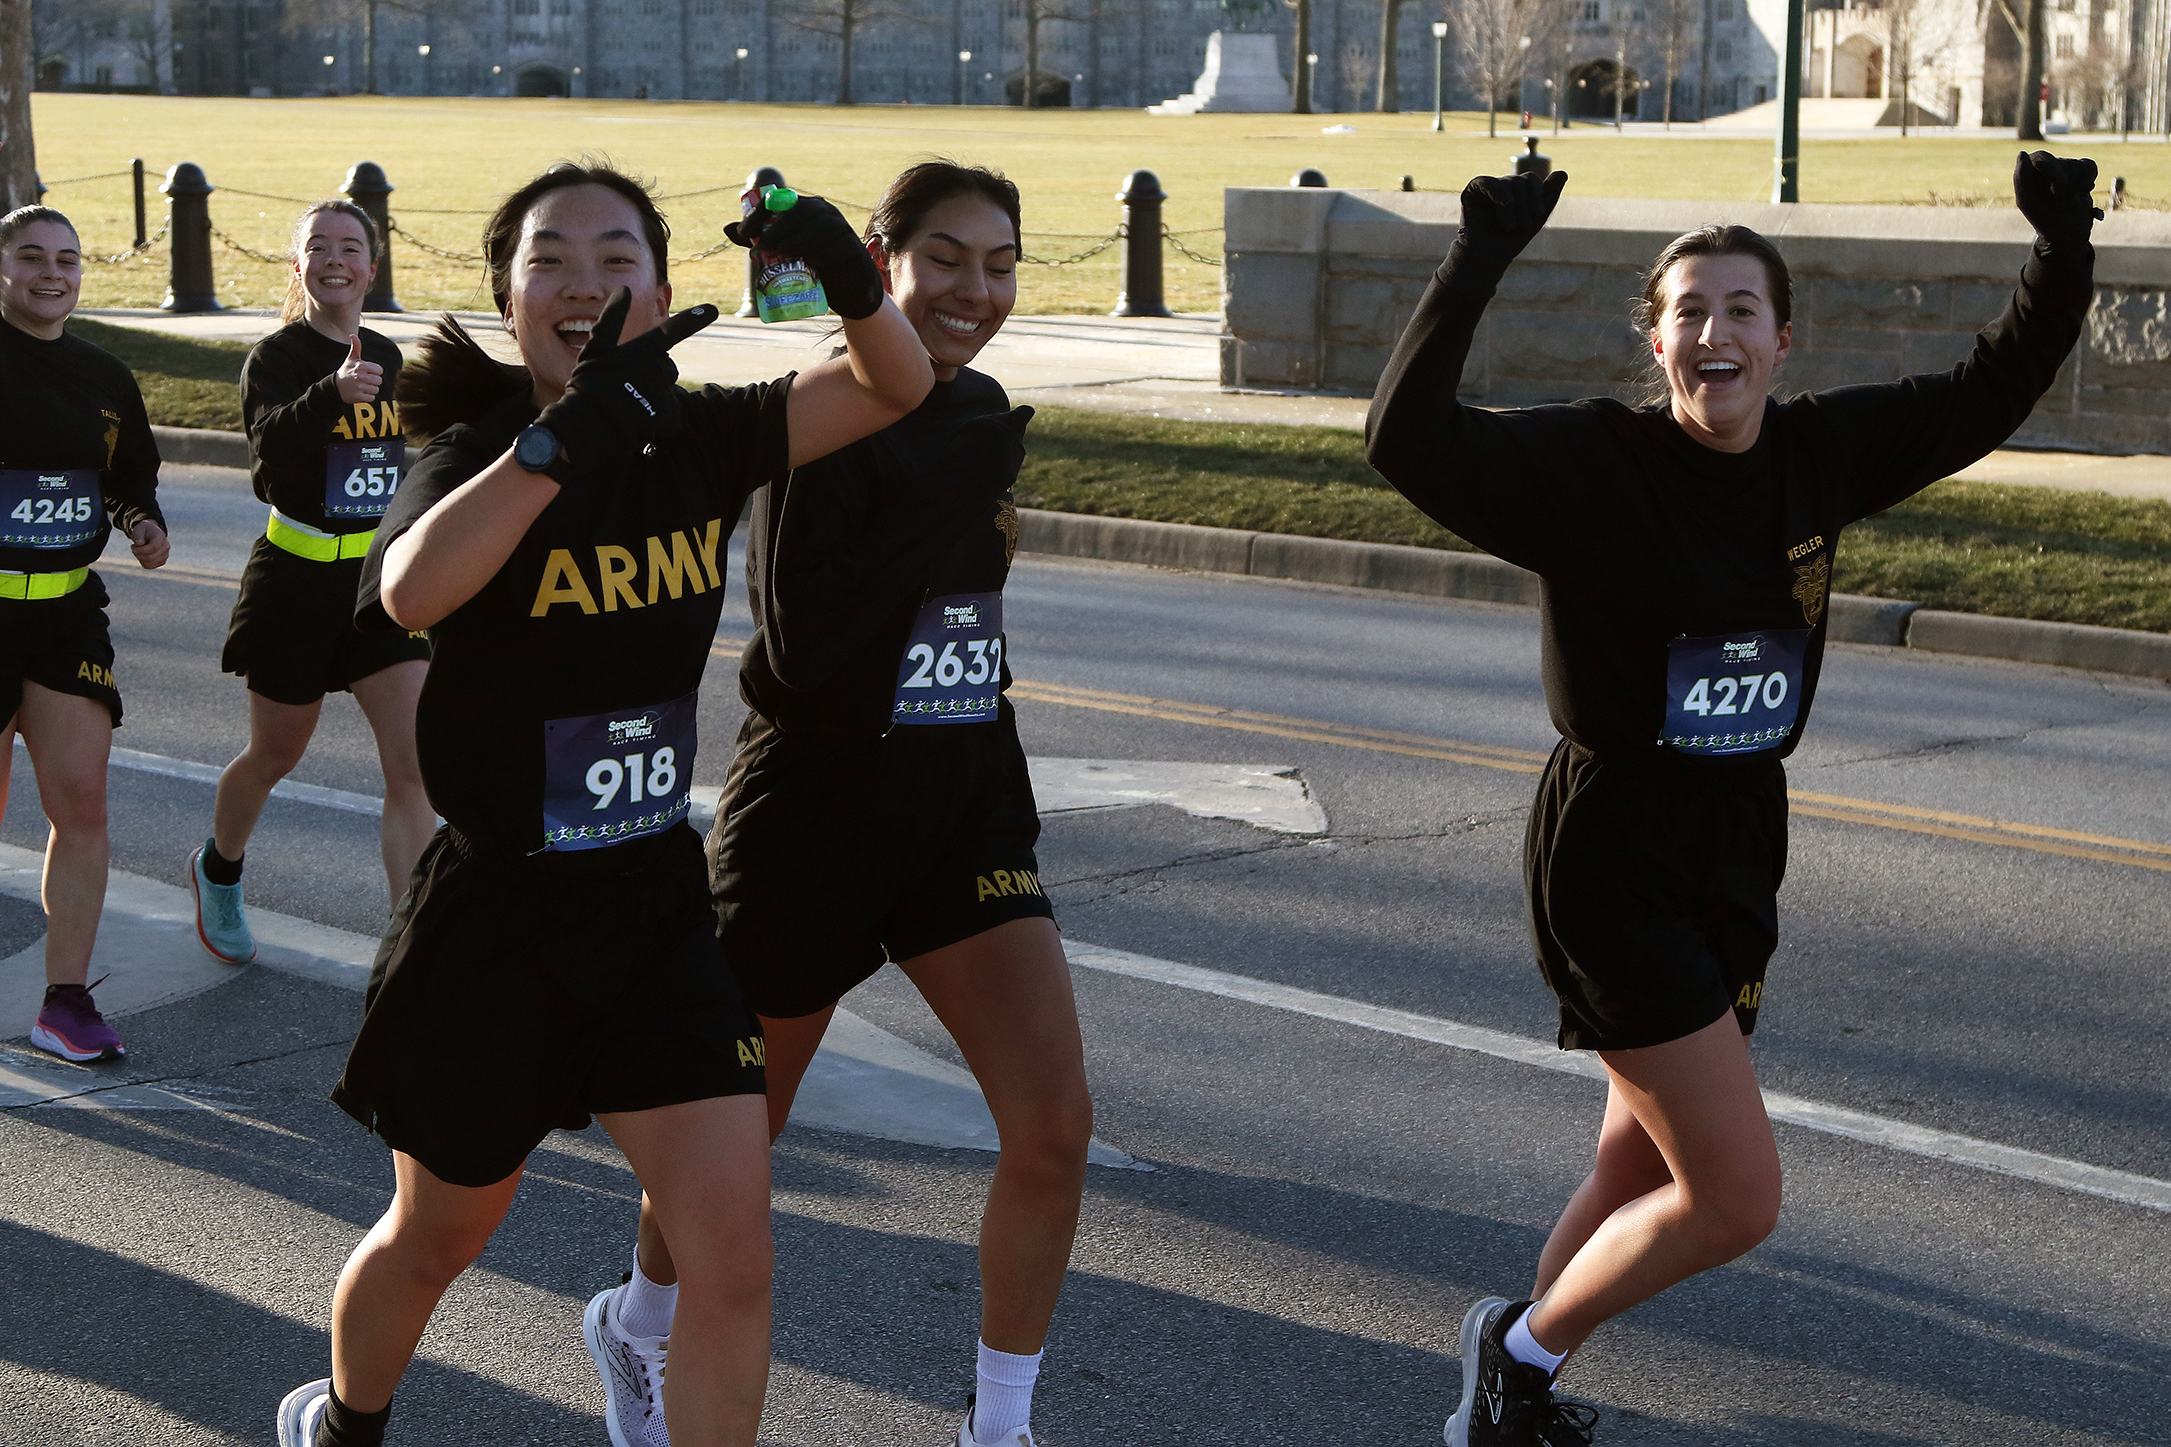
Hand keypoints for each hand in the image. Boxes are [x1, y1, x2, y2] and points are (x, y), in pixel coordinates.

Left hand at [128, 519, 168, 569]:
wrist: (149, 533)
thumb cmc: (143, 531)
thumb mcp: (139, 529)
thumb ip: (138, 535)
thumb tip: (140, 544)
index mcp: (161, 536)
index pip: (154, 547)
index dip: (141, 550)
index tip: (132, 546)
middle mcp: (166, 546)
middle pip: (151, 557)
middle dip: (138, 554)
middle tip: (133, 547)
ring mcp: (165, 555)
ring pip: (150, 563)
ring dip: (139, 558)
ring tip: (137, 550)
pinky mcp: (162, 561)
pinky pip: (149, 566)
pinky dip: (142, 562)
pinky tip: (141, 555)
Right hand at [335, 334, 383, 403]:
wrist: (335, 386)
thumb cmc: (346, 371)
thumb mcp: (351, 359)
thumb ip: (356, 347)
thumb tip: (352, 335)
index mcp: (361, 366)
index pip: (380, 370)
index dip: (375, 372)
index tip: (367, 372)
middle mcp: (360, 376)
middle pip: (379, 381)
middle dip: (373, 381)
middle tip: (364, 380)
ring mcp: (359, 387)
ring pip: (376, 390)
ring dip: (370, 389)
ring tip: (362, 386)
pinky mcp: (358, 397)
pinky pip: (371, 398)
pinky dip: (367, 397)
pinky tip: (360, 392)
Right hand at [533, 287, 717, 468]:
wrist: (589, 426)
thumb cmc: (589, 385)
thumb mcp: (596, 349)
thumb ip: (612, 319)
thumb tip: (624, 288)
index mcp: (643, 349)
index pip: (671, 332)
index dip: (692, 320)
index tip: (713, 310)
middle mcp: (658, 367)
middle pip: (667, 368)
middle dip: (653, 375)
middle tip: (626, 387)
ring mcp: (666, 391)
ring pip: (667, 391)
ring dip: (654, 397)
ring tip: (628, 406)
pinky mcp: (670, 415)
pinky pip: (670, 417)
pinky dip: (657, 422)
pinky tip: (637, 423)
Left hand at [729, 193, 884, 320]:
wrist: (847, 285)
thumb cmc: (813, 263)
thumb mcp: (786, 251)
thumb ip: (761, 239)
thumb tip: (728, 228)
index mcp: (806, 207)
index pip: (780, 200)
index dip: (760, 213)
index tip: (744, 232)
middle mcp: (824, 212)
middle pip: (800, 212)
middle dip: (777, 229)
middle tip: (761, 247)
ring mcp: (842, 228)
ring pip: (821, 227)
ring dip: (798, 240)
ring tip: (782, 254)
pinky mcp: (853, 249)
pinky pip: (838, 247)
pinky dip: (823, 254)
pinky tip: (811, 262)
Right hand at [1455, 170, 1569, 266]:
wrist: (1490, 256)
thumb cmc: (1512, 239)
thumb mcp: (1537, 217)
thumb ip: (1550, 194)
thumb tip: (1563, 172)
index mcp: (1517, 189)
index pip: (1531, 179)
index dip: (1537, 195)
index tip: (1538, 215)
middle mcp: (1502, 184)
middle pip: (1520, 181)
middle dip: (1525, 204)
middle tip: (1521, 225)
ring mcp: (1487, 186)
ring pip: (1508, 183)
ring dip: (1513, 207)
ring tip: (1509, 226)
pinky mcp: (1472, 191)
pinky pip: (1488, 183)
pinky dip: (1499, 193)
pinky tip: (1505, 205)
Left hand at [2013, 151, 2100, 243]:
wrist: (2069, 236)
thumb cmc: (2045, 221)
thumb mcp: (2029, 203)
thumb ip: (2021, 178)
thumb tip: (2022, 152)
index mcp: (2029, 175)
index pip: (2040, 157)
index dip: (2049, 168)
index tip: (2056, 182)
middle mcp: (2046, 168)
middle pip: (2059, 163)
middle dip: (2061, 185)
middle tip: (2059, 205)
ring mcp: (2065, 168)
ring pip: (2075, 165)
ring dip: (2074, 189)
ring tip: (2068, 204)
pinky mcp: (2082, 171)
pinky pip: (2088, 165)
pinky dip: (2087, 182)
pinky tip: (2083, 193)